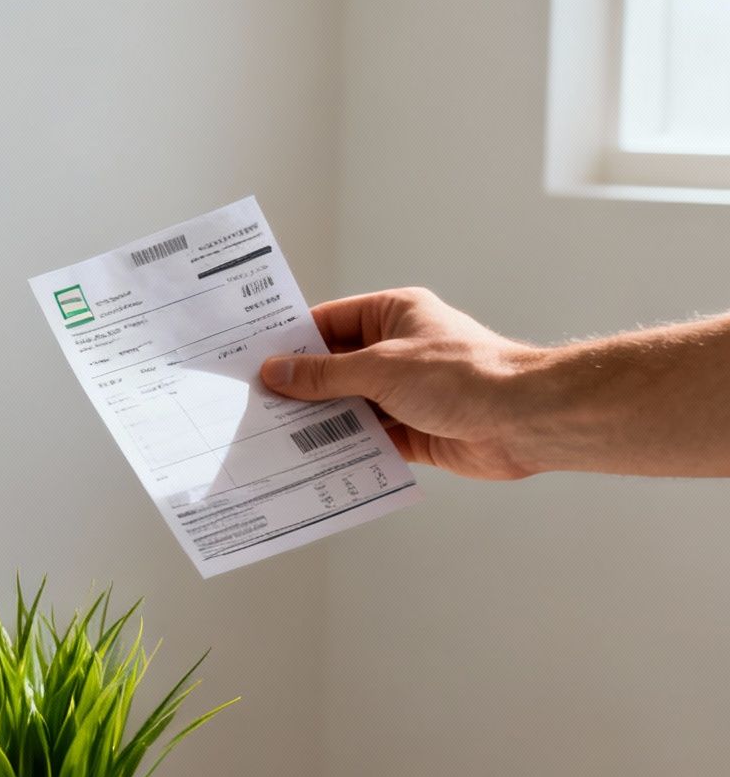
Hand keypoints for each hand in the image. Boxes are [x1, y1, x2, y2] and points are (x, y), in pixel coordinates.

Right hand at [259, 287, 548, 479]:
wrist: (524, 420)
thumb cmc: (463, 375)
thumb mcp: (380, 367)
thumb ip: (324, 374)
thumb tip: (276, 372)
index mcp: (394, 316)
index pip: (329, 323)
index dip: (291, 341)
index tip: (252, 359)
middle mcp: (397, 352)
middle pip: (334, 369)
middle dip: (299, 388)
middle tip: (253, 404)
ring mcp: (405, 393)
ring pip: (348, 407)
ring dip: (319, 422)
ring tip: (271, 436)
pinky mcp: (413, 431)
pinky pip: (367, 439)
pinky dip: (343, 449)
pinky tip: (310, 460)